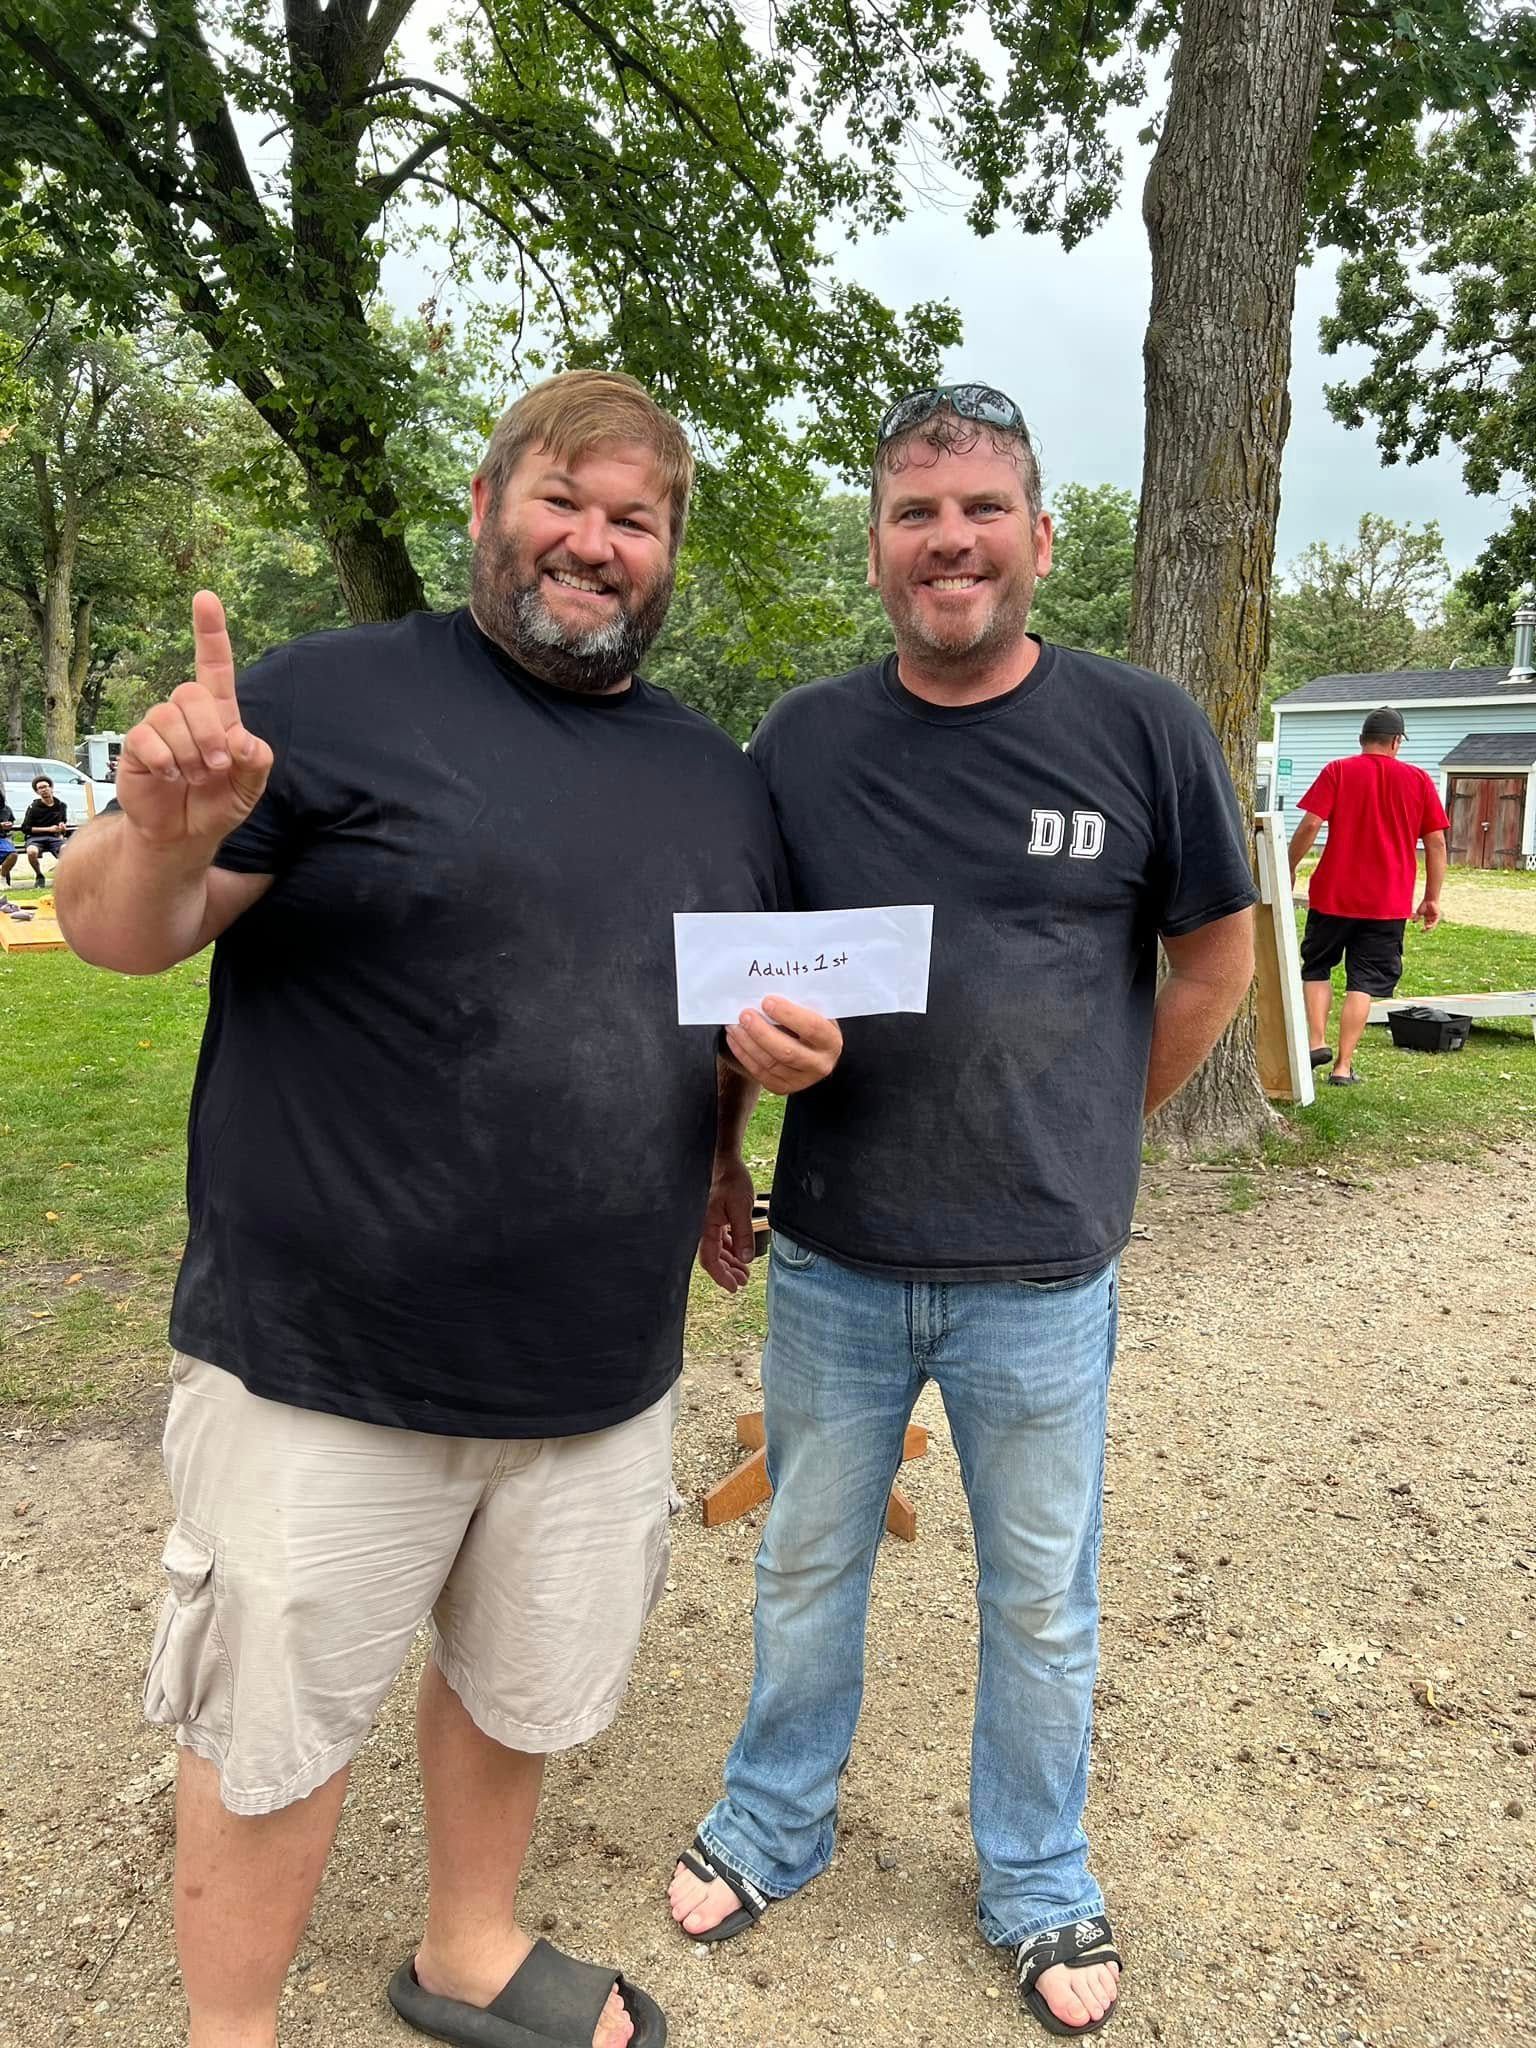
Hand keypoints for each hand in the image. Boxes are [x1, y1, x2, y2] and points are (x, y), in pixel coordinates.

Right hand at [116, 591, 272, 851]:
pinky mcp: (137, 747)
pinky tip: (170, 778)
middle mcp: (186, 714)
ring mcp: (159, 728)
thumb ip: (257, 762)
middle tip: (216, 767)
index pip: (214, 666)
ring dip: (188, 753)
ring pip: (169, 716)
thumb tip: (242, 741)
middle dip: (209, 732)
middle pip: (192, 693)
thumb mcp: (250, 788)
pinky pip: (146, 739)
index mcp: (219, 715)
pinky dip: (164, 763)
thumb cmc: (217, 804)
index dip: (210, 633)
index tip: (205, 598)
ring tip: (192, 777)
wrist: (184, 835)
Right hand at [698, 1152, 755, 1292]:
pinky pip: (720, 1239)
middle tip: (743, 1282)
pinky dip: (730, 1249)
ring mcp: (708, 1223)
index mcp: (705, 1227)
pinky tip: (740, 1254)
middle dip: (728, 1272)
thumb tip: (746, 1259)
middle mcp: (703, 1227)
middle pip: (713, 1258)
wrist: (724, 1160)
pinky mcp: (715, 1217)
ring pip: (717, 1250)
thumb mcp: (741, 1207)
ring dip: (730, 1262)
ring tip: (745, 1272)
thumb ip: (743, 1234)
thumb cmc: (730, 1180)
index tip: (734, 1288)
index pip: (710, 1260)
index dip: (721, 1277)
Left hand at [724, 996, 842, 1096]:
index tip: (767, 1001)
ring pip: (770, 1064)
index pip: (812, 1028)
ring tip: (734, 1025)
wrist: (813, 1051)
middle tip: (744, 1015)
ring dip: (747, 1043)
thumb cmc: (809, 1023)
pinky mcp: (783, 1087)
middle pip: (787, 1051)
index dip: (788, 1014)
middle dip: (762, 1032)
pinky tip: (734, 1039)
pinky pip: (759, 1073)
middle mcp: (820, 1064)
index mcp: (831, 1041)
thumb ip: (798, 1005)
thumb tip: (765, 994)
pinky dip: (743, 1055)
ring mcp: (802, 1080)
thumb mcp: (813, 1013)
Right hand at [1415, 896, 1440, 930]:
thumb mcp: (1419, 912)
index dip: (1423, 929)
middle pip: (1430, 926)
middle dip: (1426, 930)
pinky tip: (1428, 926)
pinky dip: (1432, 924)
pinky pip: (1435, 922)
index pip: (1426, 925)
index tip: (1420, 931)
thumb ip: (1416, 917)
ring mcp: (1434, 917)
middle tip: (1422, 931)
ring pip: (1433, 925)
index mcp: (1427, 918)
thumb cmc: (1424, 905)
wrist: (1429, 900)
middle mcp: (1431, 918)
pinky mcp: (1437, 916)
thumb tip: (1413, 922)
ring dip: (1429, 928)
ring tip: (1425, 928)